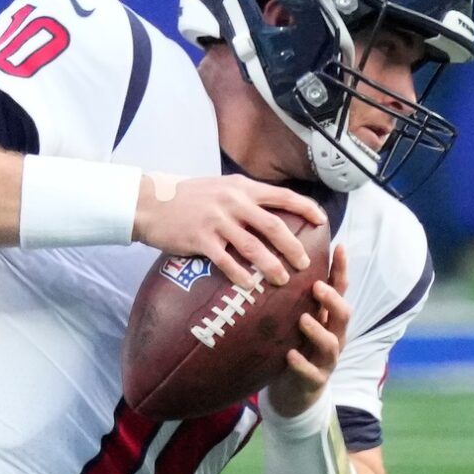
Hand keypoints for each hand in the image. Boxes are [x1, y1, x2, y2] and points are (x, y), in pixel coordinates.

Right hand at [132, 172, 326, 290]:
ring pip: (254, 247)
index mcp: (242, 187)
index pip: (284, 196)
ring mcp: (217, 220)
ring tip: (282, 280)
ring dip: (271, 266)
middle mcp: (233, 202)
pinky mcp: (200, 239)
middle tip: (305, 264)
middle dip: (294, 248)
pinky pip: (226, 261)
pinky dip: (240, 275)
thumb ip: (243, 197)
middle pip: (274, 226)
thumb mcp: (220, 187)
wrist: (150, 203)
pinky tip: (250, 286)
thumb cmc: (186, 197)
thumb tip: (269, 211)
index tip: (322, 222)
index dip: (306, 209)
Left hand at [265, 243, 351, 418]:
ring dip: (318, 331)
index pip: (340, 290)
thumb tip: (274, 260)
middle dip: (333, 300)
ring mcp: (326, 360)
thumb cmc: (293, 347)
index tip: (339, 246)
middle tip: (317, 286)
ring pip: (331, 344)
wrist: (293, 392)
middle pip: (343, 315)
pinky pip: (312, 372)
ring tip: (304, 319)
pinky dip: (302, 364)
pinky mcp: (315, 380)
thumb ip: (292, 299)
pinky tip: (290, 355)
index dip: (341, 270)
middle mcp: (334, 336)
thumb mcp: (294, 321)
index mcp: (329, 319)